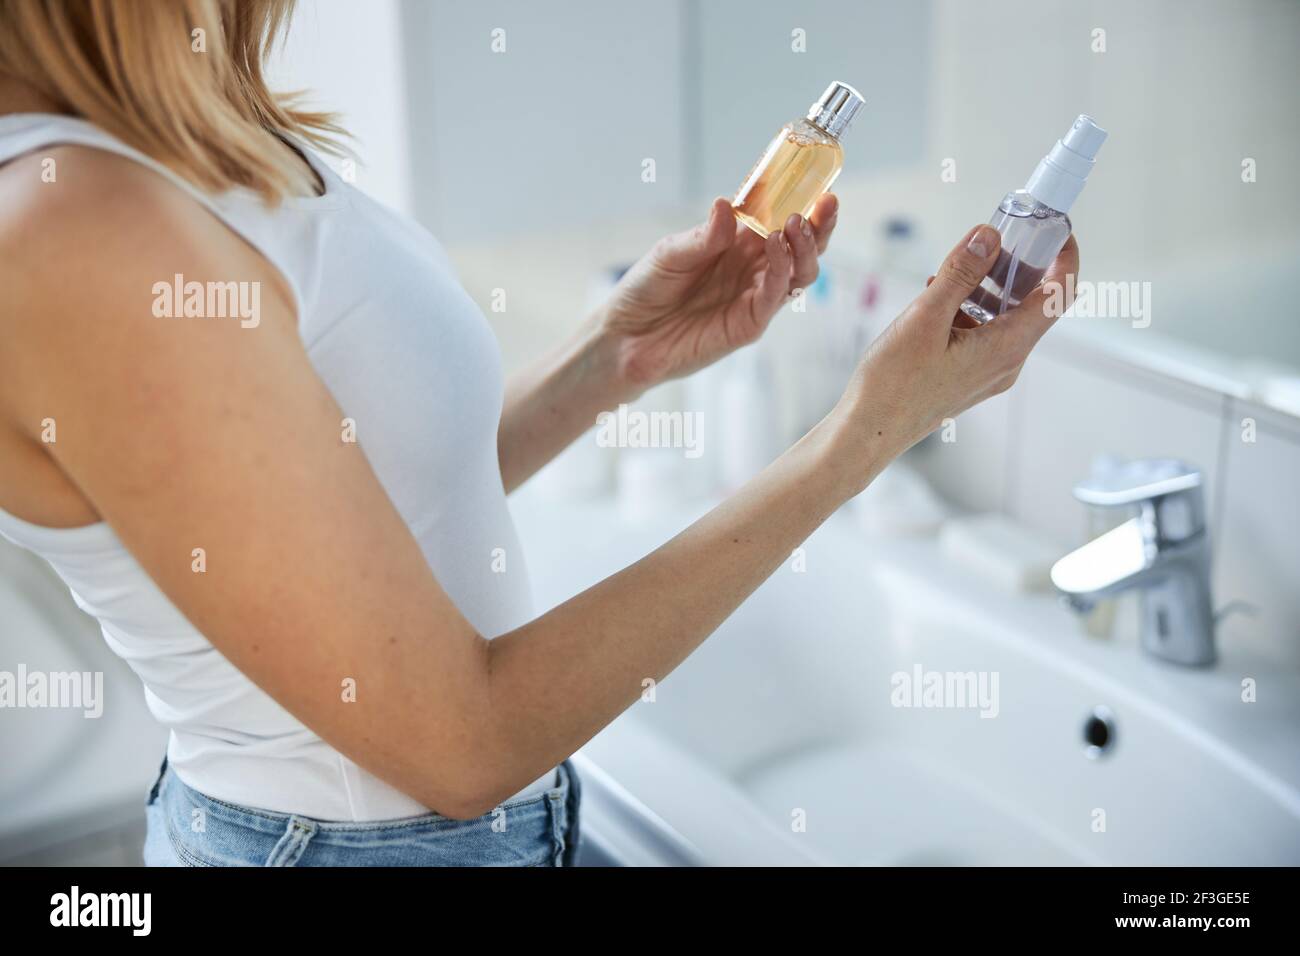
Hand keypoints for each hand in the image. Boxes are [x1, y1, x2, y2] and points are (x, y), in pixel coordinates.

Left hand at [598, 194, 838, 391]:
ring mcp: (754, 296)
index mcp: (737, 243)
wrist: (627, 336)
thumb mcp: (670, 253)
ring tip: (796, 224)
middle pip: (801, 246)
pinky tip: (776, 247)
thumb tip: (727, 205)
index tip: (817, 182)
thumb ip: (703, 236)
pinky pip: (775, 297)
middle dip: (819, 225)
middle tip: (825, 204)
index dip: (801, 202)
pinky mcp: (749, 324)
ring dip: (805, 247)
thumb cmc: (646, 290)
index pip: (779, 218)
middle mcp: (752, 268)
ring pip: (800, 272)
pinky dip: (781, 271)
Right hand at [833, 223, 1080, 486]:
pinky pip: (985, 334)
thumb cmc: (893, 384)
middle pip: (1033, 303)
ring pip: (1006, 318)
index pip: (1058, 293)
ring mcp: (990, 372)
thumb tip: (989, 236)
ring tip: (954, 269)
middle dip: (1018, 266)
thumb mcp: (925, 317)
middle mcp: (1007, 362)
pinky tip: (938, 299)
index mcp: (1007, 347)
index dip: (1064, 255)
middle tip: (995, 237)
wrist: (868, 431)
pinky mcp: (970, 377)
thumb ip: (961, 273)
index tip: (1053, 227)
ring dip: (988, 287)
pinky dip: (971, 310)